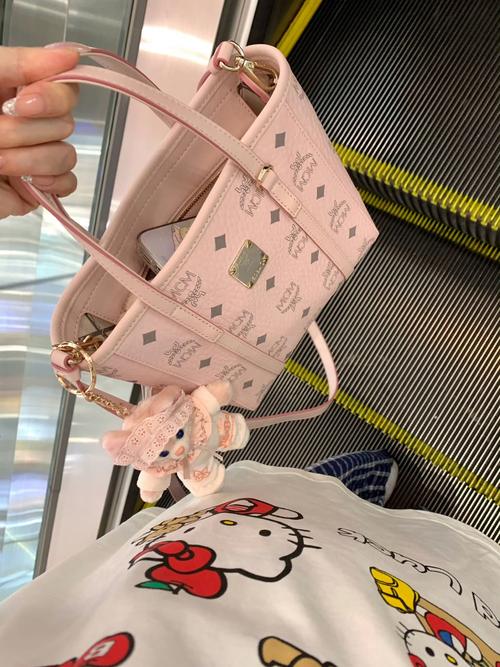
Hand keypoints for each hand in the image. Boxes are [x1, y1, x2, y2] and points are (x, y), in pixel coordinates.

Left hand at [0, 46, 79, 218]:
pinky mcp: (40, 188)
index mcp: (16, 93)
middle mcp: (31, 124)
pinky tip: (25, 181)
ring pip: (65, 154)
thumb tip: (68, 55)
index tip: (23, 102)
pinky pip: (68, 182)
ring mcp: (38, 157)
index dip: (53, 96)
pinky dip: (50, 182)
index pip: (63, 87)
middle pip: (66, 122)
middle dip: (27, 131)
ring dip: (30, 160)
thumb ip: (17, 63)